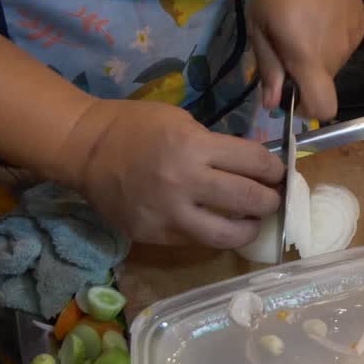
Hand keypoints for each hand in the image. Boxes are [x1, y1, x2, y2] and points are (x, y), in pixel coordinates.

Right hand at [49, 99, 284, 247]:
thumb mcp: (183, 123)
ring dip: (248, 228)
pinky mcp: (155, 235)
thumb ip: (217, 146)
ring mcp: (169, 215)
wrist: (85, 150)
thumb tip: (252, 167)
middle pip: (249, 200)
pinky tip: (218, 225)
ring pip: (227, 235)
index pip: (256, 163)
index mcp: (194, 147)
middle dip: (270, 200)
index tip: (279, 173)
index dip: (275, 169)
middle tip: (273, 199)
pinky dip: (213, 234)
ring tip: (252, 221)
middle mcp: (185, 183)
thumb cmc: (136, 126)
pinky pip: (196, 241)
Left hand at [247, 0, 363, 120]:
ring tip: (300, 22)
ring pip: (330, 66)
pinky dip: (327, 41)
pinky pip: (341, 47)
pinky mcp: (361, 26)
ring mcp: (351, 41)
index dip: (306, 110)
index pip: (323, 107)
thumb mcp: (259, 24)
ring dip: (314, 57)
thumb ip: (268, 67)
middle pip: (322, 85)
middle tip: (282, 44)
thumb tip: (272, 104)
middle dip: (302, 76)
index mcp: (308, 57)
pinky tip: (318, 12)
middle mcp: (335, 55)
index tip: (290, 96)